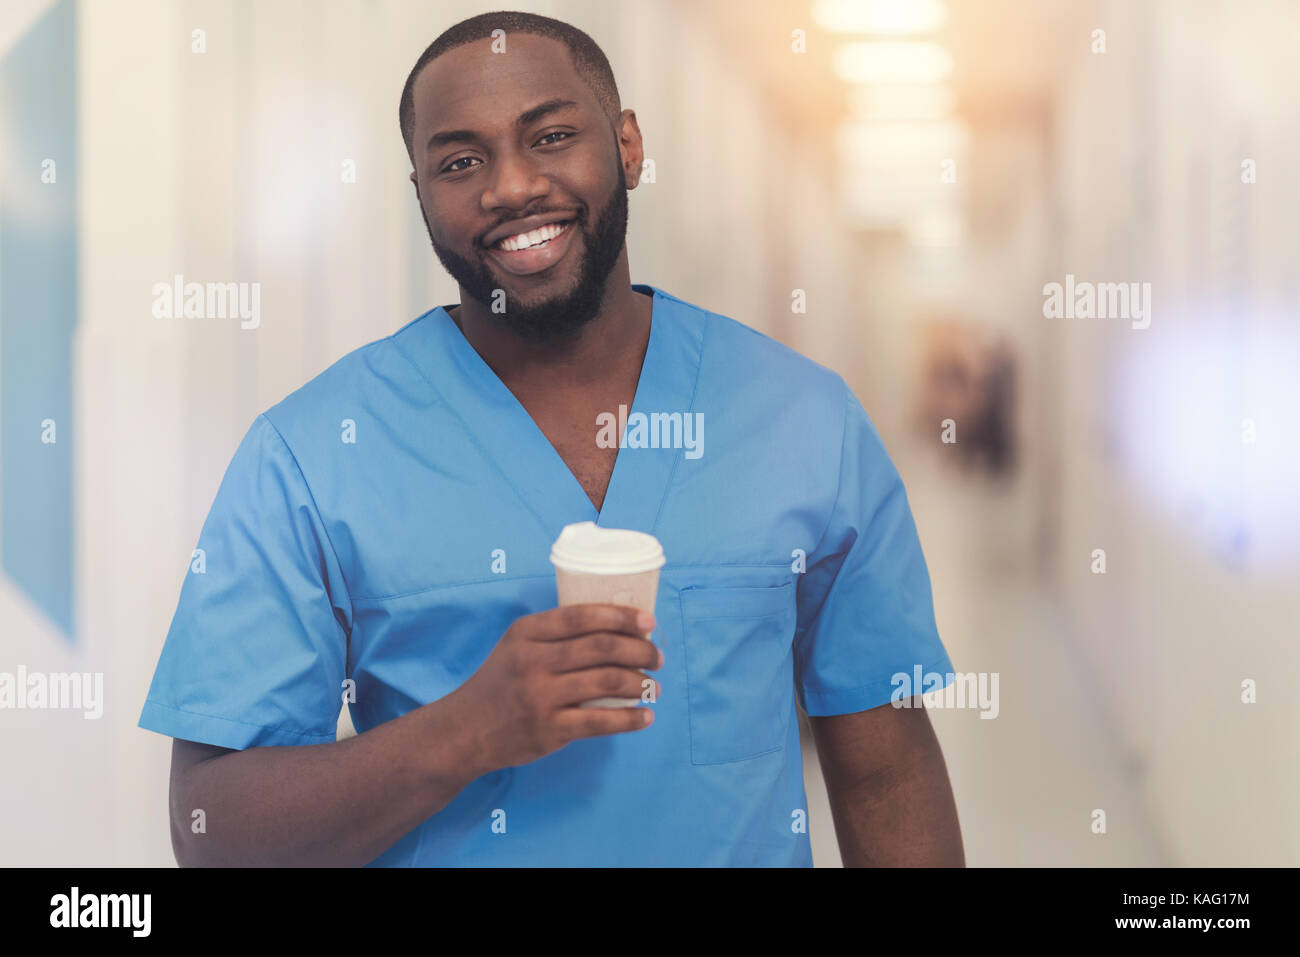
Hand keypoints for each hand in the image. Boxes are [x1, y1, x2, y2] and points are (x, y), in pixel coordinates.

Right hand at [452, 604, 661, 772]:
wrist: (464, 730)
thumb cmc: (501, 682)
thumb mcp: (517, 645)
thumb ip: (556, 634)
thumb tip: (618, 627)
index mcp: (526, 632)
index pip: (582, 616)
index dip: (621, 616)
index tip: (648, 621)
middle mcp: (533, 661)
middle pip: (602, 647)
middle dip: (640, 650)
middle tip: (657, 656)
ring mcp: (541, 696)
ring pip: (607, 681)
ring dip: (640, 682)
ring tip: (654, 685)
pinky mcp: (549, 729)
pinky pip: (600, 721)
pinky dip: (630, 718)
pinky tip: (646, 716)